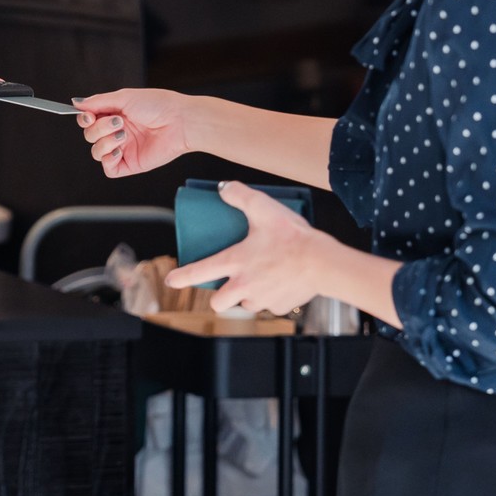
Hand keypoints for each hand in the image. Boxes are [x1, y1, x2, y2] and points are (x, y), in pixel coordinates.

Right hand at [73, 88, 193, 177]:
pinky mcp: (130, 164)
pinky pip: (109, 168)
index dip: (84, 119)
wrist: (180, 122)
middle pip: (90, 135)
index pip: (88, 120)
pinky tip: (120, 149)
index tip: (88, 116)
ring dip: (104, 142)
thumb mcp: (124, 97)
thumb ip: (98, 102)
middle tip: (118, 121)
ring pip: (96, 152)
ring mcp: (123, 148)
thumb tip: (76, 103)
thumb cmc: (158, 105)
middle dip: (99, 128)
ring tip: (123, 134)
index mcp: (115, 114)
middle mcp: (117, 131)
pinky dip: (109, 159)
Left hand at [165, 181, 329, 314]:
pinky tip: (282, 282)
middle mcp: (244, 285)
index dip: (182, 277)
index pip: (199, 271)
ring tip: (260, 279)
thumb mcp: (263, 207)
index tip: (171, 280)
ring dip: (248, 296)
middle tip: (228, 285)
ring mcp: (262, 298)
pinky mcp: (280, 306)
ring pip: (246, 304)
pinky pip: (271, 306)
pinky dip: (273, 297)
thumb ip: (240, 195)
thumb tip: (223, 188)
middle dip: (220, 297)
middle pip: (219, 302)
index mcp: (235, 262)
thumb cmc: (293, 237)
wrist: (323, 263)